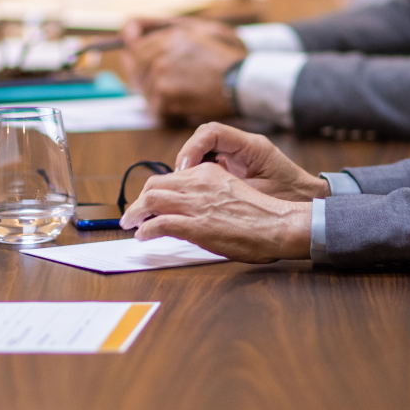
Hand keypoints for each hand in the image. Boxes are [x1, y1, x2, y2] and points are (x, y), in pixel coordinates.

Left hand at [118, 163, 312, 261]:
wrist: (278, 224)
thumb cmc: (264, 213)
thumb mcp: (235, 190)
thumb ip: (213, 192)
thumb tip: (199, 205)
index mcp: (210, 172)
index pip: (172, 176)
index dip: (157, 189)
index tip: (153, 201)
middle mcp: (199, 183)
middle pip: (155, 185)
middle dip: (140, 199)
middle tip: (134, 212)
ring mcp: (196, 204)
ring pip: (151, 201)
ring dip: (135, 213)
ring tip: (130, 223)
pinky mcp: (194, 226)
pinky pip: (158, 225)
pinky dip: (145, 231)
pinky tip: (142, 236)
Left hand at [121, 18, 246, 119]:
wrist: (244, 82)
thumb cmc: (230, 57)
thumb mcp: (204, 29)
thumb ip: (167, 26)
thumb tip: (129, 34)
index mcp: (171, 36)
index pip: (133, 44)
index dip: (132, 52)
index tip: (132, 58)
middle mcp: (162, 54)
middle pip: (135, 68)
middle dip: (144, 75)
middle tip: (165, 83)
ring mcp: (162, 76)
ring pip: (143, 89)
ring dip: (156, 94)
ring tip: (181, 93)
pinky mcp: (166, 97)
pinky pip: (154, 108)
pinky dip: (165, 110)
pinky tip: (182, 105)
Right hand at [175, 121, 329, 201]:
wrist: (309, 200)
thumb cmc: (290, 198)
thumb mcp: (260, 195)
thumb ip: (231, 188)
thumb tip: (198, 189)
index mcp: (252, 146)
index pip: (212, 132)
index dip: (192, 149)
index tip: (183, 171)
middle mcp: (243, 145)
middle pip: (203, 138)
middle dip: (186, 157)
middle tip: (177, 181)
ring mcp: (239, 154)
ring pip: (204, 149)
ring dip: (190, 166)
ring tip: (182, 187)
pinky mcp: (235, 165)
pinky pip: (210, 161)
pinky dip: (198, 173)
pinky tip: (194, 190)